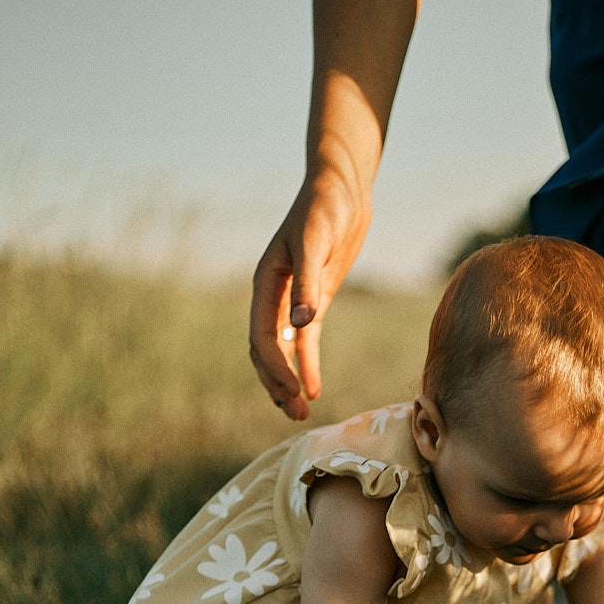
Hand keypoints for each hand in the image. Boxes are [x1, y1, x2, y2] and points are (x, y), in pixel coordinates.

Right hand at [249, 172, 370, 421]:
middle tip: (296, 415)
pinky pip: (304, 342)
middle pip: (266, 351)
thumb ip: (308, 282)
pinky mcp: (313, 300)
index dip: (275, 367)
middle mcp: (273, 295)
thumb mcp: (316, 242)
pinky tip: (314, 389)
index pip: (262, 336)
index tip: (293, 391)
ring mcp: (292, 300)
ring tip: (300, 412)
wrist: (340, 188)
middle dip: (277, 383)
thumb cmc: (325, 208)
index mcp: (265, 282)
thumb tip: (301, 323)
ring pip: (282, 351)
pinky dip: (306, 364)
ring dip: (288, 380)